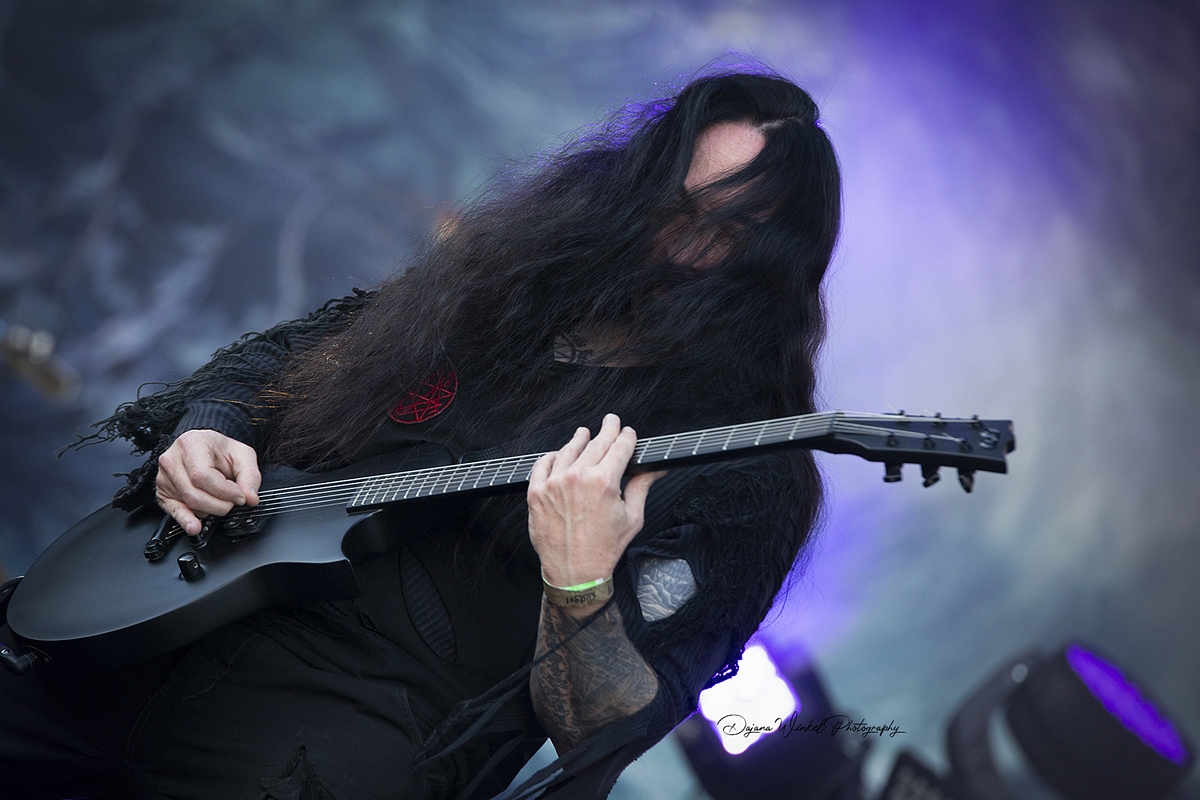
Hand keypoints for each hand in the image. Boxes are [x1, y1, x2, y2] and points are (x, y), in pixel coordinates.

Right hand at [156, 429, 260, 534]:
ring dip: (210, 510)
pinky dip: (186, 520)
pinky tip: (194, 526)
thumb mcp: (242, 455)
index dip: (224, 491)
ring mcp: (164, 477)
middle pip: (194, 493)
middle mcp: (172, 460)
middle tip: (233, 502)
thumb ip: (250, 476)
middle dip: (220, 504)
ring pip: (188, 503)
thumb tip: (251, 498)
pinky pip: (174, 511)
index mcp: (191, 444)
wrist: (205, 448)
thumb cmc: (220, 450)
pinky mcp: (163, 492)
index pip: (202, 475)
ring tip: (221, 502)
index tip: (240, 496)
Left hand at [527, 414, 665, 598]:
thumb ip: (642, 486)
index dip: (627, 436)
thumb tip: (655, 470)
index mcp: (604, 482)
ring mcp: (554, 483)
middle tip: (611, 421)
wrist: (574, 573)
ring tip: (584, 433)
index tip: (628, 433)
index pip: (619, 447)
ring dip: (579, 439)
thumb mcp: (632, 518)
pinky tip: (559, 454)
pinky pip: (543, 464)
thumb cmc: (604, 549)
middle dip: (607, 429)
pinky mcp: (536, 493)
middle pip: (596, 443)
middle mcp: (578, 478)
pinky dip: (552, 456)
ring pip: (569, 449)